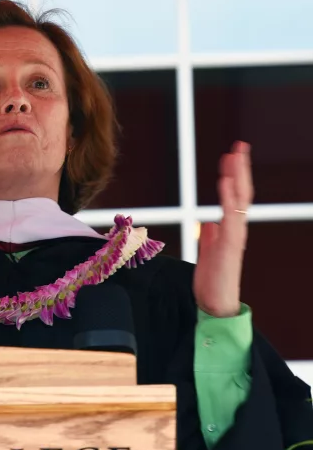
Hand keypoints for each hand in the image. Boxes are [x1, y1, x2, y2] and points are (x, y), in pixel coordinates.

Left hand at [193, 141, 252, 317]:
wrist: (215, 304)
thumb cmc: (212, 280)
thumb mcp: (207, 253)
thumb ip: (209, 236)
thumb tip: (208, 223)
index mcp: (231, 229)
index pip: (236, 197)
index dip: (234, 176)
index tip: (231, 156)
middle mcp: (236, 229)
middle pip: (242, 192)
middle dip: (240, 169)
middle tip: (239, 146)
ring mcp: (234, 235)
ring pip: (239, 200)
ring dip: (236, 177)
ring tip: (234, 156)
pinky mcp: (229, 244)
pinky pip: (231, 216)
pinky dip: (228, 197)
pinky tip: (225, 182)